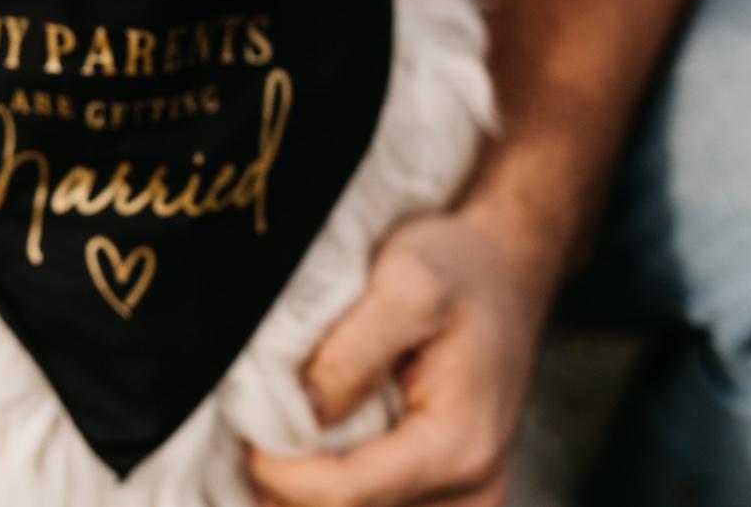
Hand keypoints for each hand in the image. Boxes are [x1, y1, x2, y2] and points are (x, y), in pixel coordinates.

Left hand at [247, 208, 557, 506]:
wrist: (504, 270)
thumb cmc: (457, 267)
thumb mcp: (406, 283)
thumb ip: (354, 350)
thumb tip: (305, 413)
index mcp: (459, 446)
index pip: (347, 495)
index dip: (280, 473)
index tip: (246, 432)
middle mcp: (473, 495)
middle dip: (289, 488)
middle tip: (255, 432)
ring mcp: (465, 505)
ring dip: (307, 495)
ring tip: (280, 438)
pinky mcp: (448, 499)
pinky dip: (332, 493)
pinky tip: (308, 453)